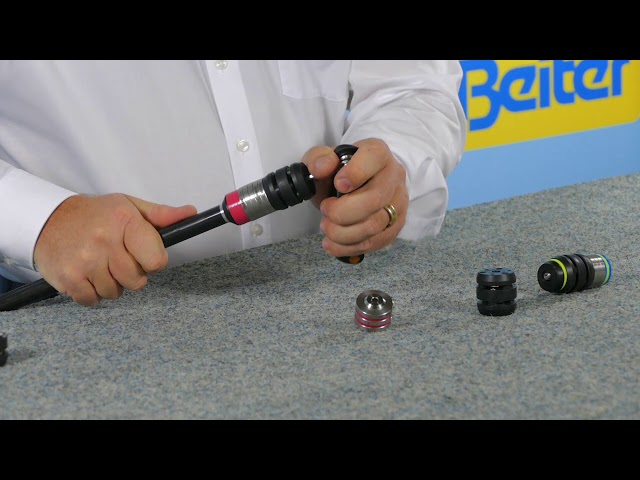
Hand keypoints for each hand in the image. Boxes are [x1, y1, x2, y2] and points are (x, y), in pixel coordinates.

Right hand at [33, 193, 196, 305]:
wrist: (47, 219)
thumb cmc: (95, 215)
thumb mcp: (129, 206)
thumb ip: (161, 215)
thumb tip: (190, 213)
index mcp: (125, 221)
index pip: (156, 261)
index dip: (152, 262)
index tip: (142, 255)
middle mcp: (105, 241)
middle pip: (137, 281)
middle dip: (130, 274)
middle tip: (116, 258)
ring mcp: (85, 261)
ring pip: (115, 293)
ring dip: (110, 284)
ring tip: (99, 263)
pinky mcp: (68, 278)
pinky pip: (93, 301)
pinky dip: (92, 293)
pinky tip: (86, 274)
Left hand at [302, 138, 407, 257]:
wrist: (354, 187)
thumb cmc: (338, 172)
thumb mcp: (322, 160)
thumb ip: (317, 158)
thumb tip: (321, 168)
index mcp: (377, 153)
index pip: (374, 158)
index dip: (354, 173)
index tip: (337, 185)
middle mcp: (394, 176)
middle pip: (374, 199)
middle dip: (342, 212)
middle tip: (325, 211)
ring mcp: (398, 202)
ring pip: (375, 225)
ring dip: (343, 233)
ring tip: (326, 228)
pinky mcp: (396, 225)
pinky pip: (376, 242)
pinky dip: (349, 247)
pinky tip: (332, 244)